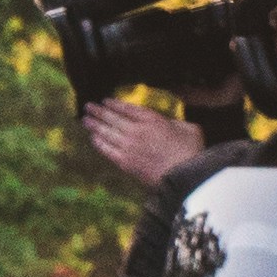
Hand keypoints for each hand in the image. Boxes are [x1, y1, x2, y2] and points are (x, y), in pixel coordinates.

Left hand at [84, 96, 204, 188]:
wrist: (184, 176)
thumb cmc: (191, 152)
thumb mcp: (190, 129)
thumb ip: (177, 122)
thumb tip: (172, 123)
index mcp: (152, 119)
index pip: (128, 108)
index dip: (115, 104)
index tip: (106, 100)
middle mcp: (137, 130)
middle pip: (112, 118)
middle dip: (99, 111)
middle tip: (88, 106)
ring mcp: (129, 146)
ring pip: (107, 132)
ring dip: (94, 125)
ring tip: (85, 119)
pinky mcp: (125, 162)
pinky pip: (107, 150)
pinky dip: (99, 143)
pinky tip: (93, 138)